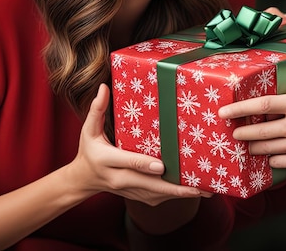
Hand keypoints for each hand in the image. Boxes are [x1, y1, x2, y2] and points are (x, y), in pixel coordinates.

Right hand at [69, 84, 206, 205]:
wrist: (83, 180)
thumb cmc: (89, 150)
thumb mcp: (88, 129)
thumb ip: (97, 109)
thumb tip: (103, 87)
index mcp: (107, 160)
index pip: (128, 162)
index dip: (144, 165)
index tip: (162, 166)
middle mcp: (119, 179)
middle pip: (148, 185)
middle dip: (172, 187)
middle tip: (196, 185)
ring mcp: (128, 190)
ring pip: (155, 194)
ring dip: (178, 194)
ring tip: (203, 188)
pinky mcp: (135, 196)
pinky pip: (155, 198)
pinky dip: (173, 196)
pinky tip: (191, 191)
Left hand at [219, 78, 285, 174]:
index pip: (264, 104)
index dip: (240, 108)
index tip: (224, 111)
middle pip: (260, 130)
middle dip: (241, 130)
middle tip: (230, 130)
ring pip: (268, 149)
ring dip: (254, 146)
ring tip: (247, 143)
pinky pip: (282, 163)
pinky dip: (273, 159)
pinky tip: (271, 156)